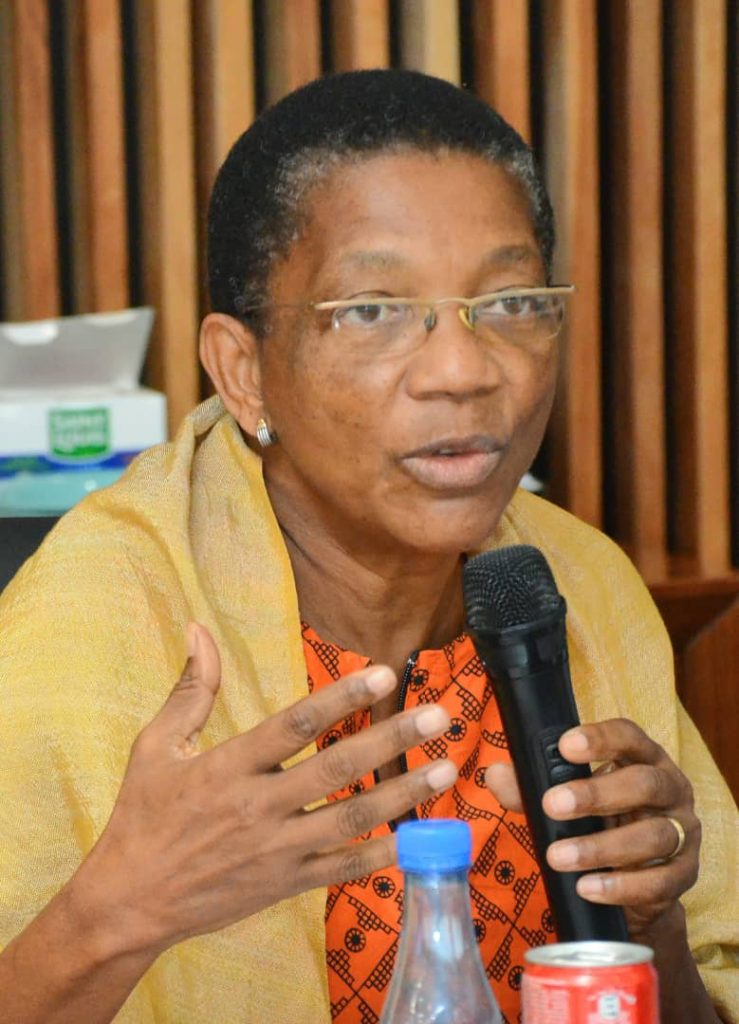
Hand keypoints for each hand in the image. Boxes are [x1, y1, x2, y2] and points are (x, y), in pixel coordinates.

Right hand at [76, 623, 457, 956]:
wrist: (131, 901)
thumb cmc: (144, 815)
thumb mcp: (156, 746)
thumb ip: (191, 689)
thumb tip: (199, 629)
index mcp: (230, 767)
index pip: (296, 725)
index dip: (343, 698)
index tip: (385, 674)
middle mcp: (259, 807)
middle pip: (336, 769)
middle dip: (392, 740)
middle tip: (440, 716)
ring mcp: (277, 850)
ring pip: (350, 819)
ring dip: (403, 794)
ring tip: (448, 769)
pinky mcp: (287, 885)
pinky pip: (342, 869)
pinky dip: (382, 854)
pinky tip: (419, 838)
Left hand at [485, 718, 699, 941]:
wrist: (636, 881)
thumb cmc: (601, 822)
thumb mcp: (568, 801)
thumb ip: (531, 789)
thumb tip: (495, 776)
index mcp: (643, 759)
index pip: (629, 736)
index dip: (600, 738)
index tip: (565, 745)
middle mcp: (671, 789)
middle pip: (645, 783)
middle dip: (597, 793)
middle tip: (552, 805)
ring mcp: (683, 832)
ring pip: (654, 835)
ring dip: (602, 847)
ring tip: (558, 856)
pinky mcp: (685, 874)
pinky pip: (660, 882)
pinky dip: (621, 887)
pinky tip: (587, 888)